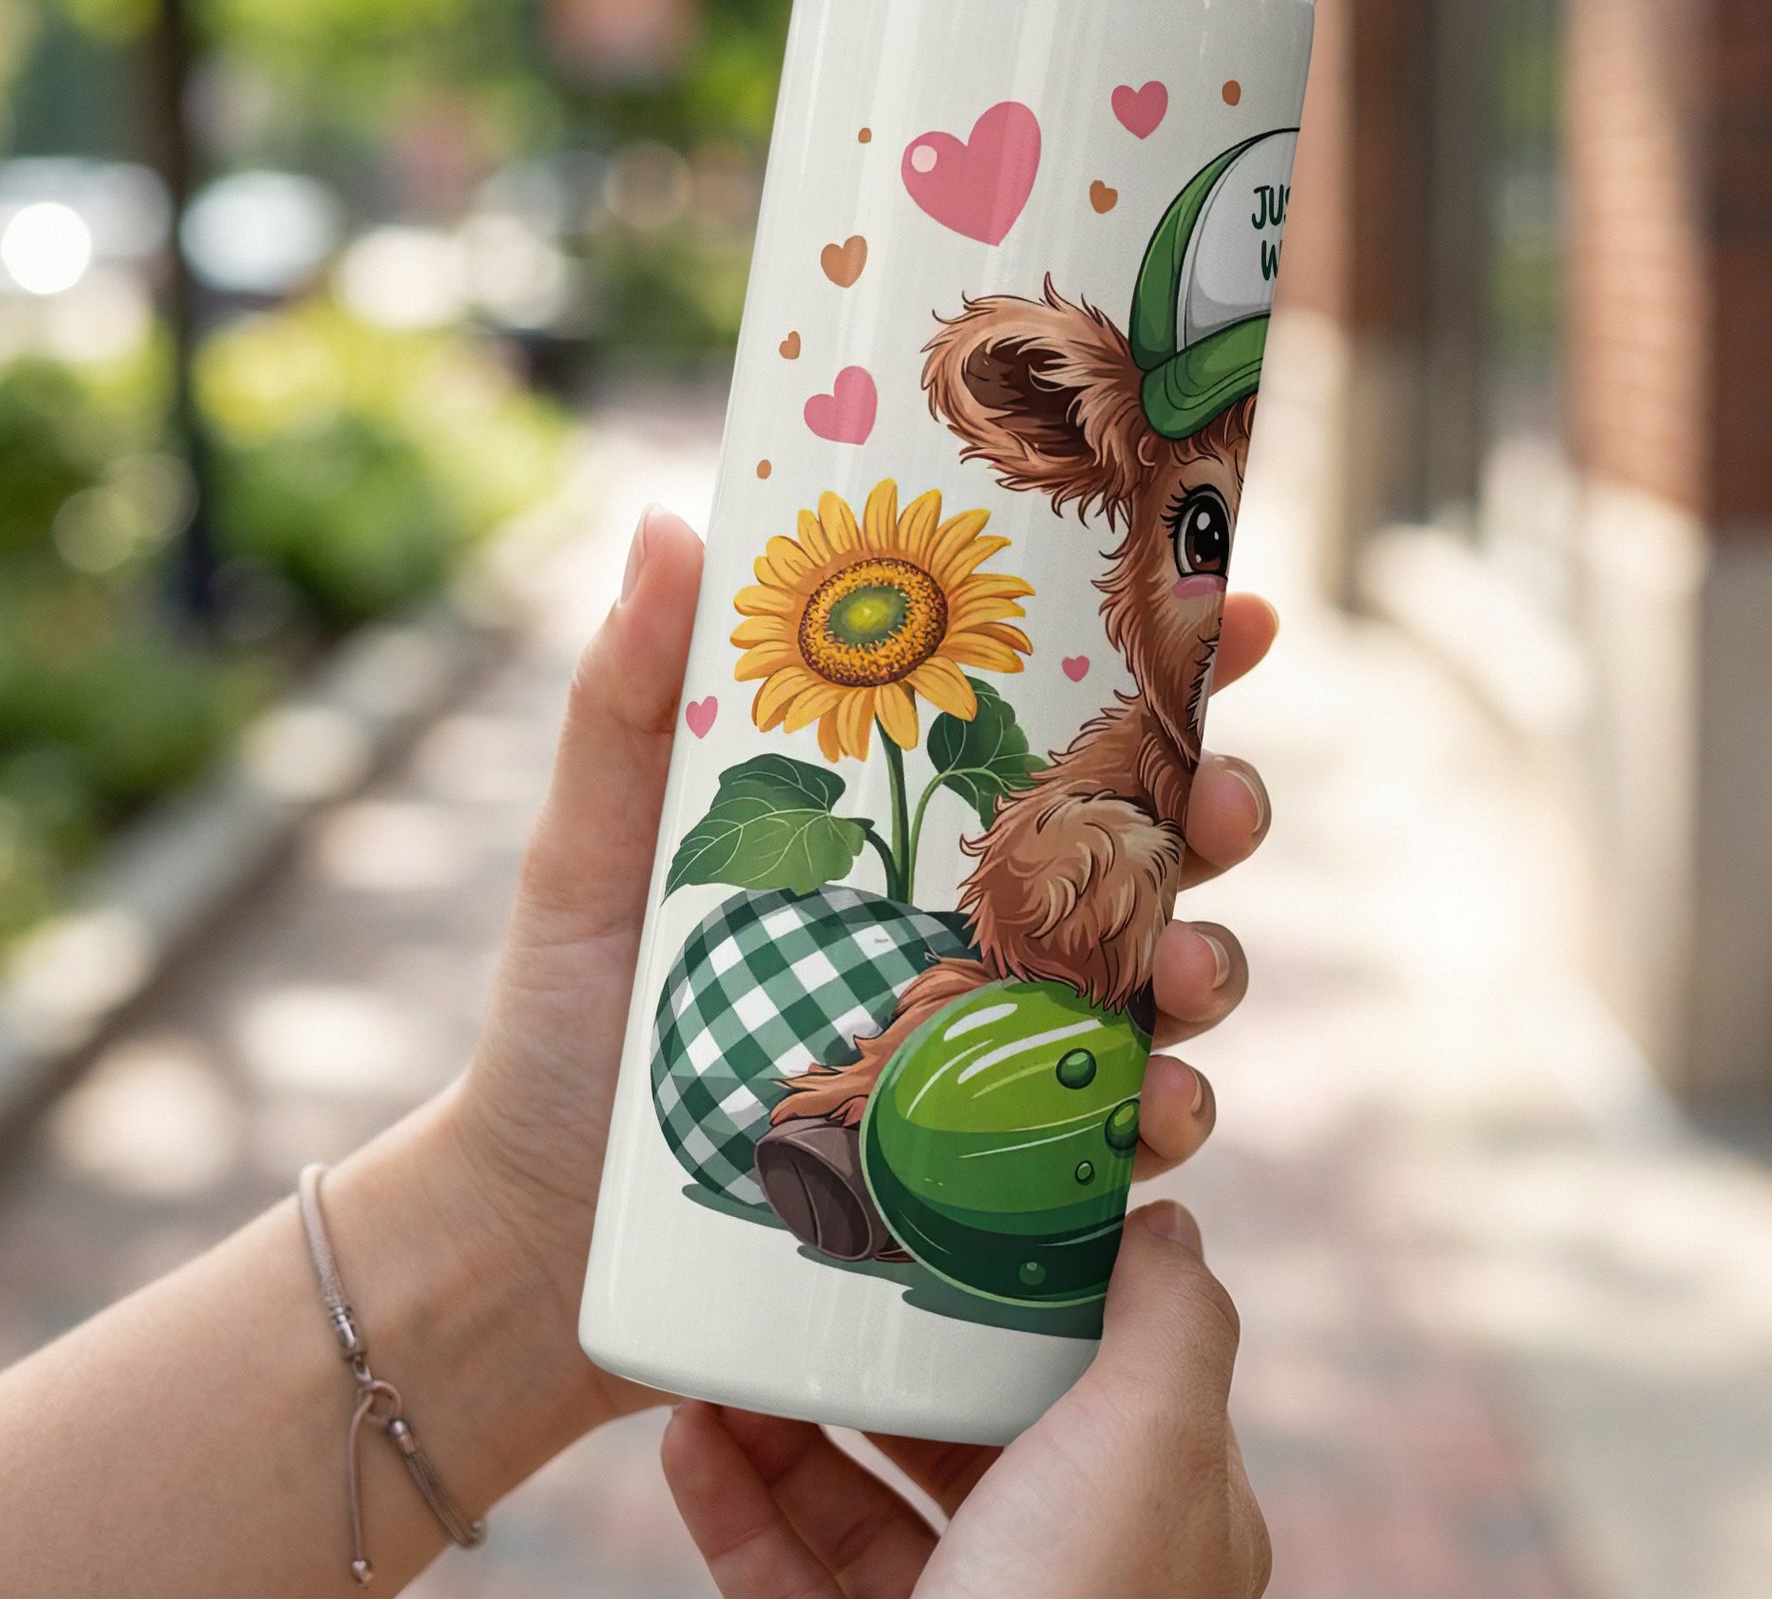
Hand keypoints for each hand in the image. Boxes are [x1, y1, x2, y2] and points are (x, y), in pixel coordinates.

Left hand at [437, 506, 1276, 1417]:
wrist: (537, 1246)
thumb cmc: (568, 1029)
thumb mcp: (597, 854)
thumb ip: (626, 701)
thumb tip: (672, 525)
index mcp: (919, 843)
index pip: (1067, 744)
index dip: (1170, 679)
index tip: (1235, 620)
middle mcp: (982, 942)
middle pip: (1150, 859)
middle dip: (1220, 817)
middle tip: (1219, 805)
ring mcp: (999, 1067)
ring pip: (1163, 1000)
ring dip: (1210, 975)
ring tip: (1184, 979)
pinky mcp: (995, 1194)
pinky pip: (1117, 1172)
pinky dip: (1163, 1158)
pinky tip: (1152, 1153)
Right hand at [659, 1201, 1269, 1597]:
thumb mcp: (1155, 1445)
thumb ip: (1175, 1326)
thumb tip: (1170, 1223)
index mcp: (1157, 1518)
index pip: (1100, 1376)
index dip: (1031, 1295)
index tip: (950, 1218)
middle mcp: (1063, 1573)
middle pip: (963, 1433)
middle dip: (881, 1352)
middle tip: (816, 1271)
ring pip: (861, 1504)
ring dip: (785, 1420)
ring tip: (728, 1347)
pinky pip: (783, 1577)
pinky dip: (733, 1504)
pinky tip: (690, 1433)